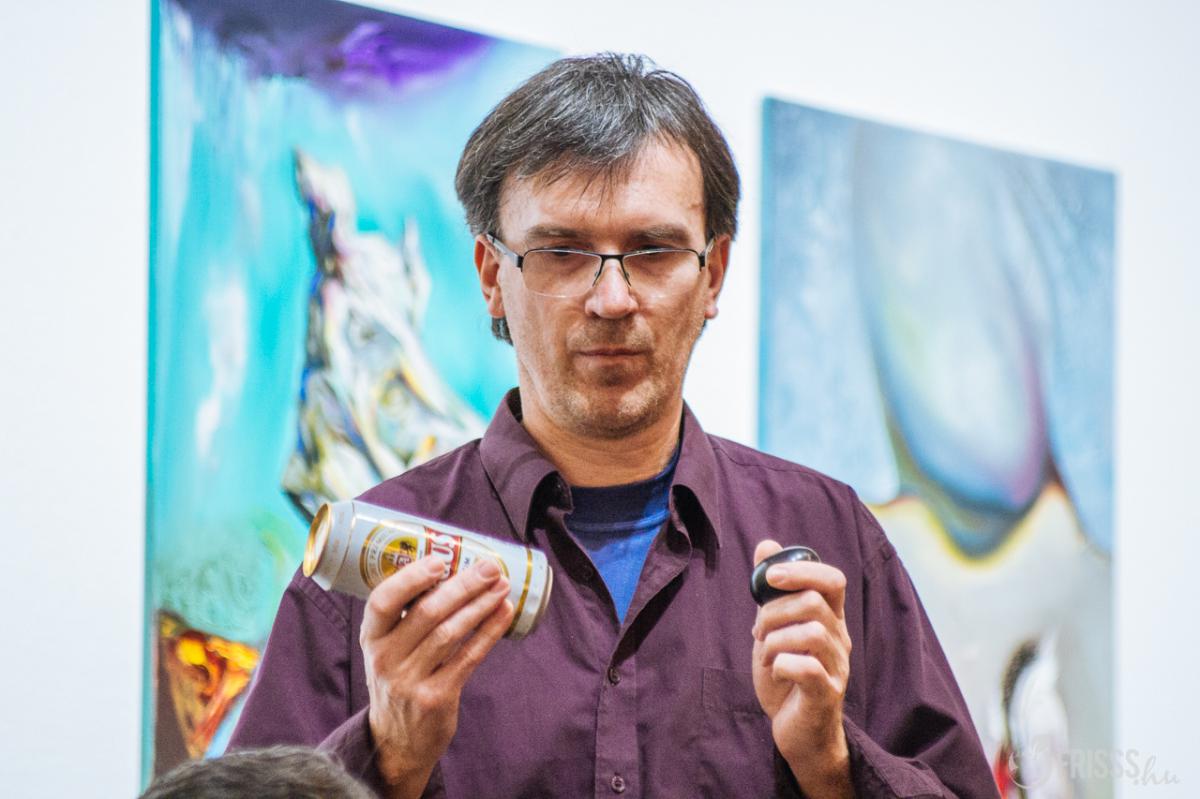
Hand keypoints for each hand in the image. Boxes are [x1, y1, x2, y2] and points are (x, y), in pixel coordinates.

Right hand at [360, 557, 514, 798]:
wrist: (396, 741)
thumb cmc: (398, 678)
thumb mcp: (387, 649)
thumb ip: (407, 616)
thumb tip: (453, 568)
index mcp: (372, 638)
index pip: (382, 602)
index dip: (411, 578)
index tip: (440, 560)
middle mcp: (386, 658)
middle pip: (427, 613)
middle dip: (463, 586)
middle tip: (489, 568)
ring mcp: (410, 681)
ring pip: (450, 633)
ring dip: (481, 605)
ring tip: (502, 586)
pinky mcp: (437, 697)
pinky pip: (468, 657)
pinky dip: (489, 632)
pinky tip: (504, 613)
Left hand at [751, 540, 853, 798]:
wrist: (797, 731)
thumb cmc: (786, 677)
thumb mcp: (774, 629)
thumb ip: (772, 592)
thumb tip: (766, 545)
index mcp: (830, 619)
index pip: (833, 579)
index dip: (801, 570)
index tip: (769, 577)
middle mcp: (840, 639)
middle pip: (812, 602)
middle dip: (773, 613)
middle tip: (759, 632)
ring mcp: (837, 667)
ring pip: (809, 632)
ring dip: (774, 641)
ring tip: (767, 656)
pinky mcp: (826, 693)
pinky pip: (805, 666)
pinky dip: (781, 665)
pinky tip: (776, 673)